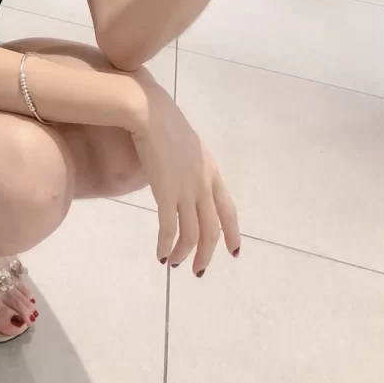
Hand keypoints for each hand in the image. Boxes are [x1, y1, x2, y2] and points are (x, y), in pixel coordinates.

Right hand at [131, 81, 239, 273]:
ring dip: (184, 253)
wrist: (148, 112)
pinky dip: (167, 245)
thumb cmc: (162, 119)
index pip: (229, 209)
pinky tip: (161, 254)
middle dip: (207, 254)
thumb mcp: (186, 143)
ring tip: (174, 263)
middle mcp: (204, 184)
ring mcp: (186, 189)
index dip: (233, 233)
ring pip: (193, 233)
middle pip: (212, 228)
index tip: (234, 253)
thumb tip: (178, 174)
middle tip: (198, 270)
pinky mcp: (166, 192)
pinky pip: (170, 228)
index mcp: (211, 170)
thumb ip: (188, 163)